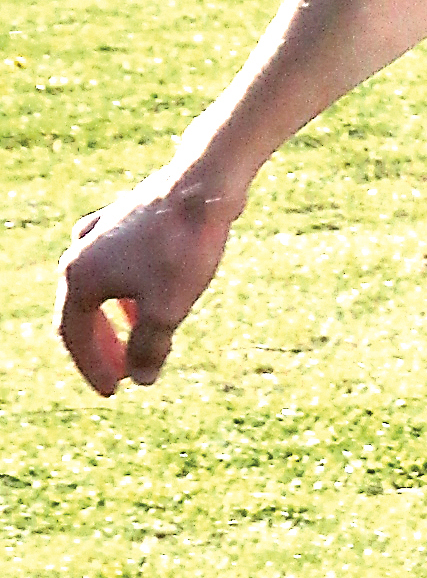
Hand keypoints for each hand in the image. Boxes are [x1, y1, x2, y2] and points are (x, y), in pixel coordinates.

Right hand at [55, 173, 238, 396]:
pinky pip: (113, 267)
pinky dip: (124, 293)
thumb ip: (149, 348)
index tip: (114, 392)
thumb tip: (140, 377)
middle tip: (121, 375)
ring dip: (113, 322)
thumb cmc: (181, 247)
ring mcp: (100, 232)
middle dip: (101, 348)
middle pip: (80, 313)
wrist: (202, 185)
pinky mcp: (123, 219)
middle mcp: (80, 252)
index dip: (92, 368)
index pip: (73, 335)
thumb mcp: (167, 309)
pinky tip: (145, 301)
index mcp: (79, 276)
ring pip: (98, 289)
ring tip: (136, 344)